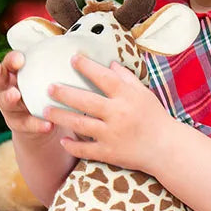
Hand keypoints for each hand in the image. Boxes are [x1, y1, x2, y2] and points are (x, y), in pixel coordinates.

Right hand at [0, 52, 52, 137]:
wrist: (38, 124)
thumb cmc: (40, 93)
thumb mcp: (42, 79)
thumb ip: (52, 67)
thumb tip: (82, 50)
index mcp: (12, 73)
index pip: (8, 62)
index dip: (11, 59)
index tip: (19, 58)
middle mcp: (6, 88)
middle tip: (1, 66)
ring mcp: (10, 107)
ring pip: (6, 101)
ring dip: (10, 97)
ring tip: (15, 94)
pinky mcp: (18, 124)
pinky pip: (26, 123)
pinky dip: (36, 124)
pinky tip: (47, 125)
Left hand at [46, 56, 173, 172]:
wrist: (166, 148)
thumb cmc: (155, 117)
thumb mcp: (143, 94)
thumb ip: (126, 78)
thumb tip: (110, 64)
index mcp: (127, 97)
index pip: (103, 77)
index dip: (87, 66)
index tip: (72, 58)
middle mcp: (118, 114)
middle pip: (85, 101)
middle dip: (64, 93)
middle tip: (48, 87)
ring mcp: (112, 135)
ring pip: (79, 124)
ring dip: (60, 116)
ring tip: (45, 110)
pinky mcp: (109, 153)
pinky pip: (85, 149)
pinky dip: (72, 146)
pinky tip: (61, 140)